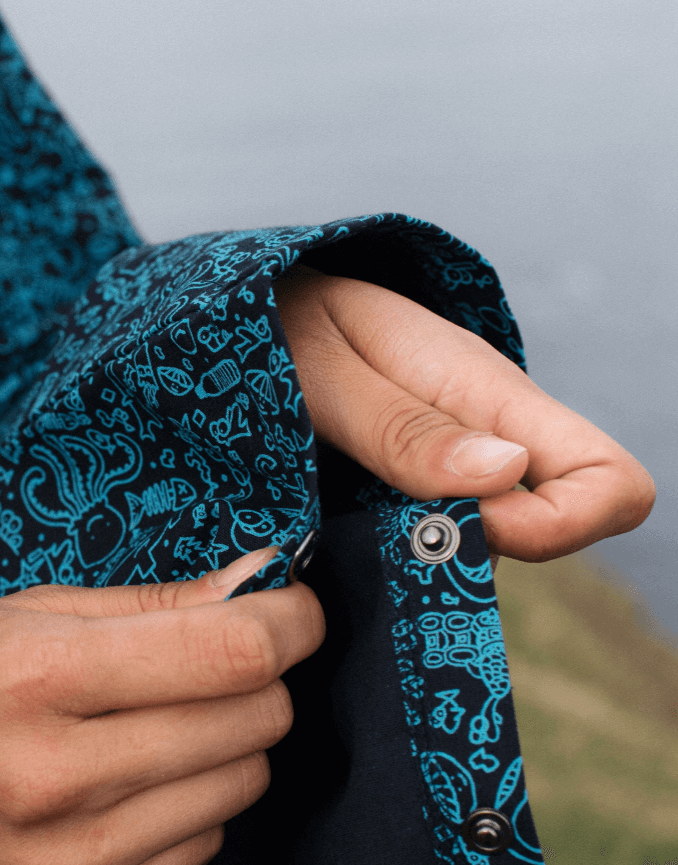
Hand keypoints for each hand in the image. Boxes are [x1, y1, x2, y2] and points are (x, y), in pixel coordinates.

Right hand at [0, 548, 322, 864]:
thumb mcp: (30, 615)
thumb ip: (155, 604)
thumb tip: (262, 584)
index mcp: (39, 678)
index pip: (229, 651)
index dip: (290, 622)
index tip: (294, 610)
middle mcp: (54, 779)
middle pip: (250, 722)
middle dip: (257, 682)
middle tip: (215, 668)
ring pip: (238, 790)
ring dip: (223, 748)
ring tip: (158, 731)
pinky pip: (198, 852)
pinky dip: (186, 810)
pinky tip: (128, 791)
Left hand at [273, 266, 654, 560]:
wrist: (254, 307)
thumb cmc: (283, 321)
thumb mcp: (326, 370)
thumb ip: (402, 427)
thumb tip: (505, 472)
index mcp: (491, 394)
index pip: (611, 481)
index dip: (561, 527)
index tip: (466, 525)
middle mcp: (492, 436)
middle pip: (557, 526)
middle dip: (484, 552)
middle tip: (385, 529)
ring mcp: (456, 465)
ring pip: (492, 544)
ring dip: (432, 557)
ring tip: (347, 525)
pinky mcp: (416, 487)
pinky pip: (439, 539)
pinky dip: (402, 552)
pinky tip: (343, 533)